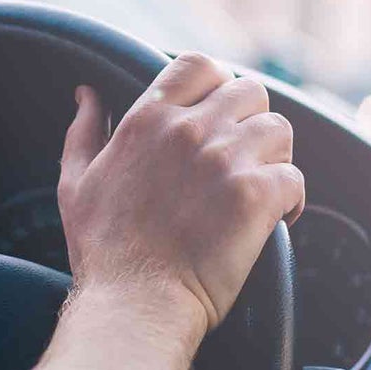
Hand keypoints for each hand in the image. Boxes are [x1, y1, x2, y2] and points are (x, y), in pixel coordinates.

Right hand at [56, 52, 305, 335]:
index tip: (218, 111)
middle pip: (250, 91)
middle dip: (251, 120)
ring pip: (279, 130)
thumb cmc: (104, 251)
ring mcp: (226, 161)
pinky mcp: (255, 197)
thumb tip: (86, 94)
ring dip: (275, 156)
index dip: (217, 82)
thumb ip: (84, 130)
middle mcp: (190, 131)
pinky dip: (291, 199)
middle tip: (243, 156)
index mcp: (148, 119)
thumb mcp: (76, 182)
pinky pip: (294, 177)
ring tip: (260, 185)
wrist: (135, 304)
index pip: (199, 65)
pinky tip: (277, 218)